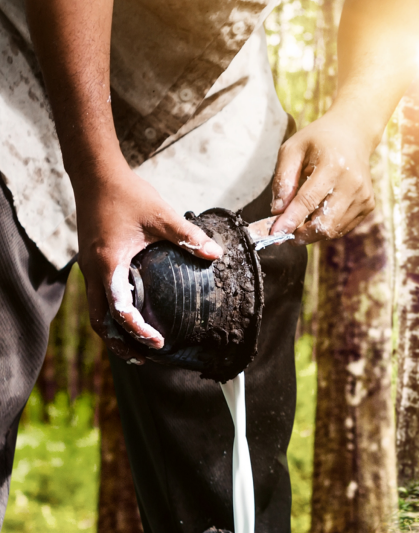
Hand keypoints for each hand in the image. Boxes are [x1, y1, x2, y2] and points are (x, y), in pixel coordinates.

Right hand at [75, 156, 222, 358]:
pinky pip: (98, 295)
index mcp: (108, 264)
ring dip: (113, 331)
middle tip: (145, 357)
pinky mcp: (92, 261)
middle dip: (120, 342)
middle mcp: (93, 271)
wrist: (95, 174)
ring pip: (96, 310)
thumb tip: (216, 254)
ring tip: (136, 346)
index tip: (158, 343)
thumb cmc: (127, 194)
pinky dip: (112, 312)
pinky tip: (132, 313)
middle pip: (99, 320)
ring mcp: (89, 267)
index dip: (137, 331)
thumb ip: (188, 236)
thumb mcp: (162, 215)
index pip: (119, 310)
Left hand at [268, 112, 375, 243]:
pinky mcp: (368, 204)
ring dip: (312, 233)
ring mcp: (363, 196)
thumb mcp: (293, 149)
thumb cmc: (319, 141)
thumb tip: (278, 210)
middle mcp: (352, 183)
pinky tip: (317, 216)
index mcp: (333, 165)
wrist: (353, 135)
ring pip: (333, 230)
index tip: (275, 233)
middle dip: (301, 234)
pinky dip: (326, 228)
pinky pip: (343, 227)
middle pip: (324, 223)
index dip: (290, 220)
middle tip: (284, 234)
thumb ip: (283, 179)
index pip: (308, 201)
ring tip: (299, 223)